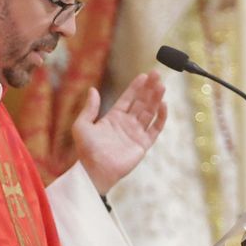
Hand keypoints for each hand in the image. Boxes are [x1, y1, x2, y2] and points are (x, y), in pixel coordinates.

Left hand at [71, 72, 166, 194]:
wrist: (95, 171)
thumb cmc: (86, 150)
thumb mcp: (82, 125)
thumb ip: (89, 108)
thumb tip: (93, 89)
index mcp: (113, 118)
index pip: (128, 98)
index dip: (136, 87)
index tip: (144, 75)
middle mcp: (126, 124)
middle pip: (141, 102)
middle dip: (149, 89)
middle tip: (157, 75)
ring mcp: (135, 134)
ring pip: (149, 112)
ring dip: (156, 99)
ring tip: (161, 86)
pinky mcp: (143, 145)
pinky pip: (155, 129)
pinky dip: (160, 117)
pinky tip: (163, 104)